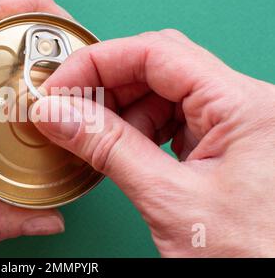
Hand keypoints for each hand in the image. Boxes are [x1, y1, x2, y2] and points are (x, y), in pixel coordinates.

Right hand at [32, 29, 274, 256]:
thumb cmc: (251, 257)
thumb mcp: (169, 200)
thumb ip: (109, 148)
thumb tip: (57, 114)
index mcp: (243, 105)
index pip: (156, 53)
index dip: (98, 63)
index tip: (59, 86)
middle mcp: (242, 105)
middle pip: (158, 68)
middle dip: (105, 87)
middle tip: (64, 110)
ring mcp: (233, 125)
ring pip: (162, 93)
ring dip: (119, 111)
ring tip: (89, 136)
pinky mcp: (222, 145)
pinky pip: (171, 120)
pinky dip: (137, 130)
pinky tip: (119, 148)